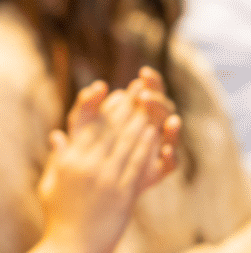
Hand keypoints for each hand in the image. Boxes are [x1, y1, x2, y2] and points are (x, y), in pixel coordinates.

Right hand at [39, 85, 161, 252]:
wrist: (71, 249)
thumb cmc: (58, 218)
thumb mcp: (50, 185)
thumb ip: (57, 158)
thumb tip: (57, 135)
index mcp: (68, 161)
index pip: (87, 126)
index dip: (101, 107)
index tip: (110, 94)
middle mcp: (86, 166)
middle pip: (109, 130)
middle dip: (125, 110)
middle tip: (136, 95)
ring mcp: (105, 179)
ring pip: (126, 143)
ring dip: (139, 123)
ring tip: (148, 110)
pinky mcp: (122, 192)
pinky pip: (137, 163)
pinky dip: (146, 147)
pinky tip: (154, 135)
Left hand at [66, 68, 179, 188]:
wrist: (83, 179)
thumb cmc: (83, 143)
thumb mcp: (80, 121)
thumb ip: (87, 102)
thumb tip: (100, 85)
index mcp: (137, 110)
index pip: (151, 89)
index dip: (151, 80)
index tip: (143, 73)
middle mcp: (152, 127)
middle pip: (165, 108)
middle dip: (159, 100)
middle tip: (145, 97)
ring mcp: (156, 148)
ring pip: (172, 133)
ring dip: (172, 126)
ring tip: (168, 121)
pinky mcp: (156, 170)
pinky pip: (171, 164)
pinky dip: (172, 156)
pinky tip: (165, 150)